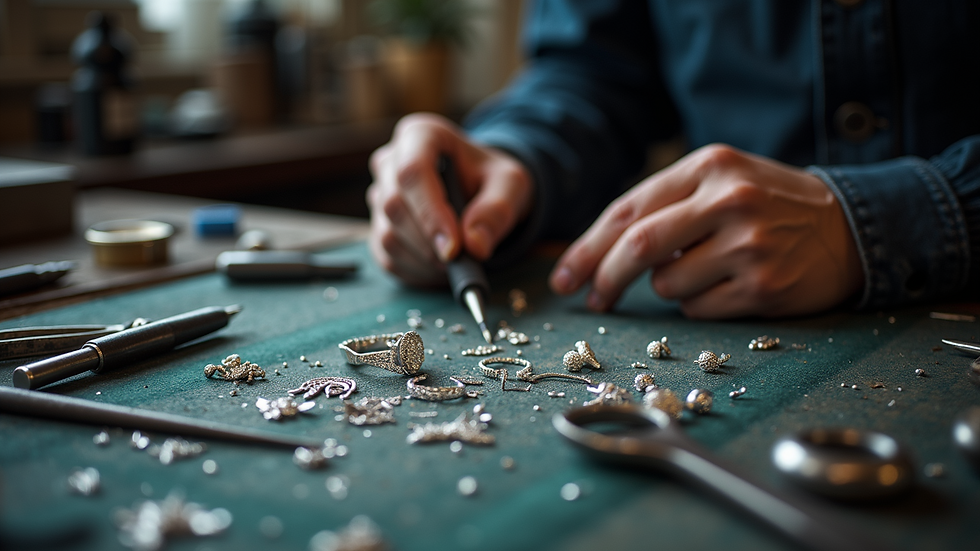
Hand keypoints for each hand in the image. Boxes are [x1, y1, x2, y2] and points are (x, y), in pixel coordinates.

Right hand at [367, 113, 533, 285]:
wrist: (481, 191)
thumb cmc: (492, 179)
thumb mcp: (510, 185)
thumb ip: (497, 210)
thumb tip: (474, 246)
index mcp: (421, 135)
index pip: (412, 172)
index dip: (430, 213)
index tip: (454, 249)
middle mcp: (391, 161)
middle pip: (394, 205)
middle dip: (429, 242)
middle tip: (462, 260)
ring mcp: (380, 194)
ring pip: (387, 235)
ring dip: (424, 260)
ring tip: (458, 262)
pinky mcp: (379, 226)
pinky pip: (386, 256)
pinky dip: (416, 271)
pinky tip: (441, 269)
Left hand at [548, 144, 863, 317]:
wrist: (855, 228)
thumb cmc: (771, 205)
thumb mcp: (723, 180)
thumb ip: (667, 204)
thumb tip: (599, 252)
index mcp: (709, 166)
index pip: (629, 209)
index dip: (588, 247)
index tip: (564, 276)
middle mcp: (728, 200)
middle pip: (637, 246)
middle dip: (604, 278)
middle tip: (593, 300)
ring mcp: (748, 244)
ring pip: (667, 284)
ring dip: (670, 287)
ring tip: (708, 270)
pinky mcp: (763, 286)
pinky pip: (698, 308)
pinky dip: (699, 304)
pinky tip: (730, 287)